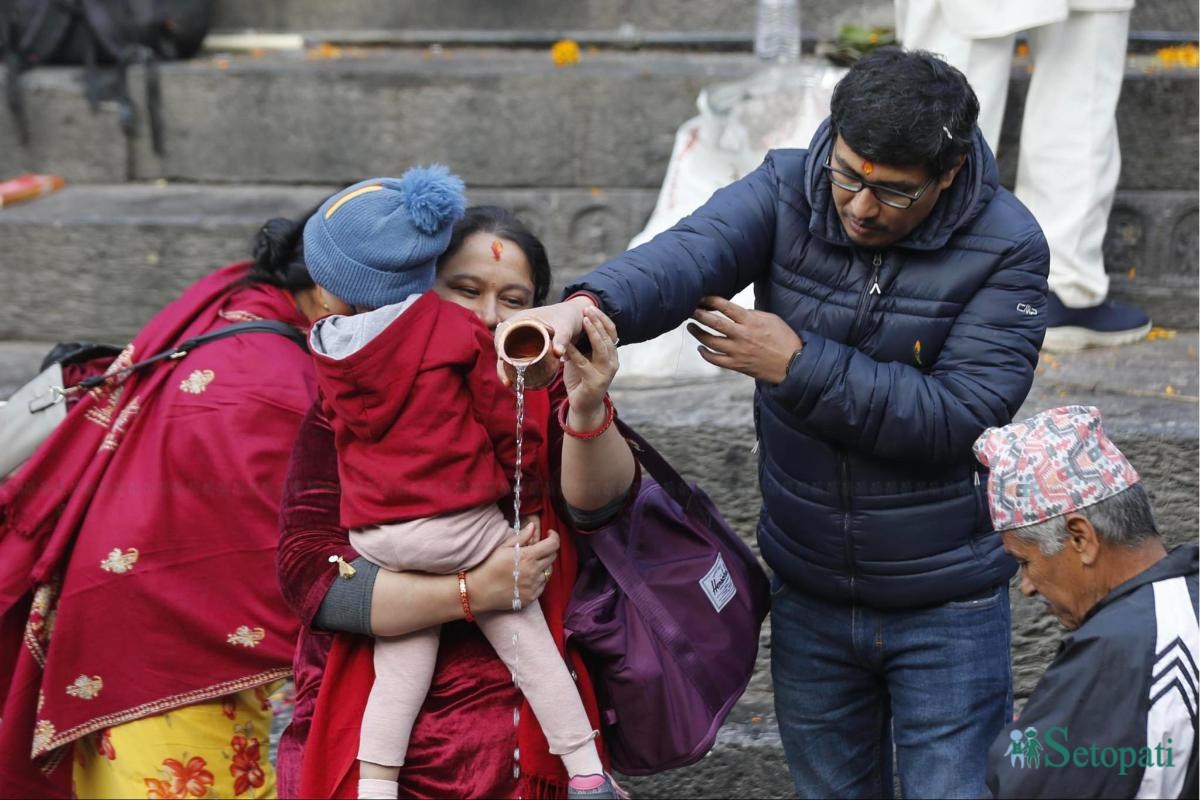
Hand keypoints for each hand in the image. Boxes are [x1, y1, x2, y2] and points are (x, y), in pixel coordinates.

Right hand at [468, 522, 560, 611]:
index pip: (553, 544)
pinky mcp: (532, 597)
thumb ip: (521, 536)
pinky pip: (543, 585)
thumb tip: (533, 526)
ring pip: (549, 572)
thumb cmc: (489, 566)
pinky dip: (539, 579)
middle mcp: (534, 571)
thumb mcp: (503, 547)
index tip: (549, 534)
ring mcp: (534, 585)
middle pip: (553, 557)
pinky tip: (528, 577)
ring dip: (544, 565)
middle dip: (548, 550)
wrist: (479, 591)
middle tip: (538, 549)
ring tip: (531, 564)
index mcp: (528, 556)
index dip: (554, 537)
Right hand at [495, 296, 596, 385]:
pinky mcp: (528, 348)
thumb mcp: (566, 327)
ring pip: (509, 355)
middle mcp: (518, 329)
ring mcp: (522, 339)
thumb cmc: (569, 318)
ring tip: (511, 385)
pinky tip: (519, 382)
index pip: (502, 332)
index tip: (502, 361)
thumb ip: (562, 339)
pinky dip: (517, 370)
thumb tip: (558, 354)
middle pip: (502, 347)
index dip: (499, 346)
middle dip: (502, 365)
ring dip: (507, 370)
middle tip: (507, 382)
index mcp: (522, 319)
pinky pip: (518, 359)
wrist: (577, 318)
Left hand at [563, 306, 619, 427]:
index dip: (603, 319)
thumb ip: (584, 344)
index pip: (612, 332)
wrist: (584, 405)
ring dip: (593, 332)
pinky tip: (566, 345)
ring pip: (601, 348)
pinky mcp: (595, 382)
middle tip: (587, 309)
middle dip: (598, 321)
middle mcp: (612, 362)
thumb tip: (573, 324)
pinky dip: (574, 353)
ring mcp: (606, 372)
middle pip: (607, 337)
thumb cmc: (582, 378)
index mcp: (611, 354)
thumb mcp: (584, 357)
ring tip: (584, 321)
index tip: (590, 307)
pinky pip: (583, 364)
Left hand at [686, 296, 801, 384]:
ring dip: (698, 333)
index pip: (726, 307)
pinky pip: (715, 360)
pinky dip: (705, 353)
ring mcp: (738, 352)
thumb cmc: (784, 338)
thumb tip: (736, 312)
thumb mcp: (771, 319)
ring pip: (710, 341)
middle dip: (698, 315)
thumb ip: (751, 314)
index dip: (711, 300)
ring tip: (691, 326)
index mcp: (751, 321)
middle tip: (689, 309)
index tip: (701, 297)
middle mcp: (742, 336)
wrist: (792, 364)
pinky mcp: (737, 365)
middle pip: (714, 323)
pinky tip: (701, 347)